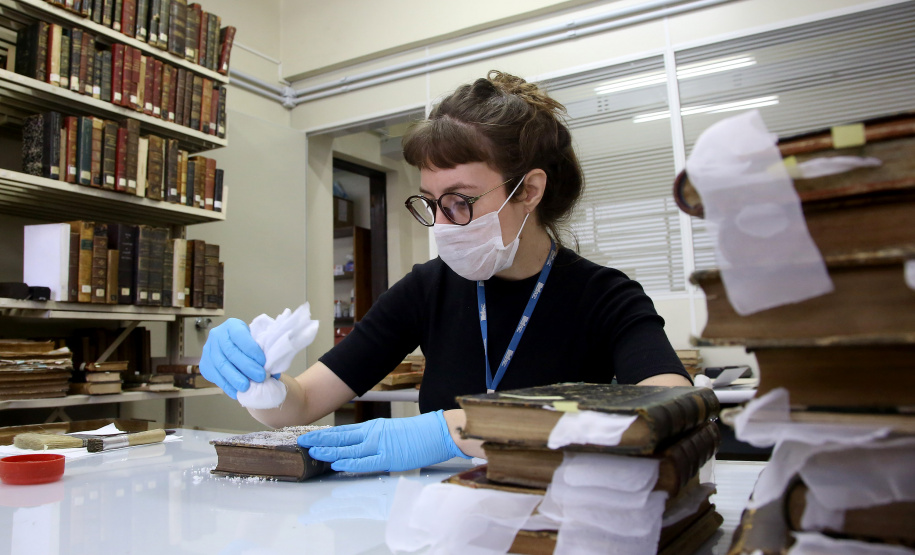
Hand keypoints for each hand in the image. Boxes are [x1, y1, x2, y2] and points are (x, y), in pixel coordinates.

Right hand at [200, 318, 266, 399]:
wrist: (230, 347)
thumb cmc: (247, 344)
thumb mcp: (255, 339)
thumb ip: (263, 350)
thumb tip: (273, 370)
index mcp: (232, 326)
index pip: (240, 336)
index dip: (252, 349)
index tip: (263, 362)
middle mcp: (217, 336)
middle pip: (231, 352)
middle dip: (247, 366)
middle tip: (260, 377)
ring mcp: (209, 350)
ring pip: (222, 366)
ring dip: (235, 378)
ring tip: (247, 387)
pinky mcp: (205, 365)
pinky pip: (216, 377)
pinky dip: (227, 386)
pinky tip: (237, 392)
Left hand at [297, 410, 469, 472]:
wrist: (437, 432)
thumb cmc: (416, 433)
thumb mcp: (389, 432)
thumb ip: (372, 439)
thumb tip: (355, 449)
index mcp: (372, 428)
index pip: (342, 432)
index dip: (324, 435)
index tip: (307, 437)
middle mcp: (373, 434)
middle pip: (341, 438)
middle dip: (320, 441)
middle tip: (301, 443)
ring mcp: (380, 445)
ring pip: (349, 450)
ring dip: (330, 452)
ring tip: (313, 453)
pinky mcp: (390, 457)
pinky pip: (366, 462)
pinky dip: (351, 463)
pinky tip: (338, 464)